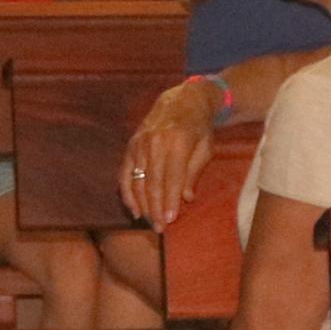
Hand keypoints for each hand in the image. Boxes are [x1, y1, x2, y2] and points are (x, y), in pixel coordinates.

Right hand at [120, 75, 223, 224]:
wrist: (183, 100)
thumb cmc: (199, 127)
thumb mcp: (206, 148)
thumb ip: (194, 173)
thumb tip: (186, 199)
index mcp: (178, 141)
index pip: (172, 177)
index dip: (170, 201)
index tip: (170, 220)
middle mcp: (155, 142)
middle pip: (153, 182)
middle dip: (155, 208)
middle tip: (159, 229)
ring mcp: (140, 143)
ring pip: (137, 179)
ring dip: (142, 204)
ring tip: (149, 222)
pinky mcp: (131, 145)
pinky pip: (125, 173)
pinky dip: (127, 192)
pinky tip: (134, 209)